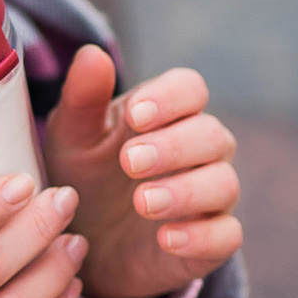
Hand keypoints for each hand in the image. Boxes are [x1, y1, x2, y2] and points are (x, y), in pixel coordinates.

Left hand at [41, 53, 241, 297]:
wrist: (85, 245)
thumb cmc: (84, 177)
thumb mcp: (71, 139)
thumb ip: (82, 98)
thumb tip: (93, 53)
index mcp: (168, 114)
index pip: (191, 89)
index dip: (170, 98)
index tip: (134, 116)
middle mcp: (199, 151)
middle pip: (212, 136)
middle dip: (173, 146)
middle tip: (130, 161)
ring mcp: (210, 197)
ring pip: (224, 184)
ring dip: (186, 192)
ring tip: (142, 201)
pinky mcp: (211, 242)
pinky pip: (226, 236)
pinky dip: (201, 237)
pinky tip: (165, 238)